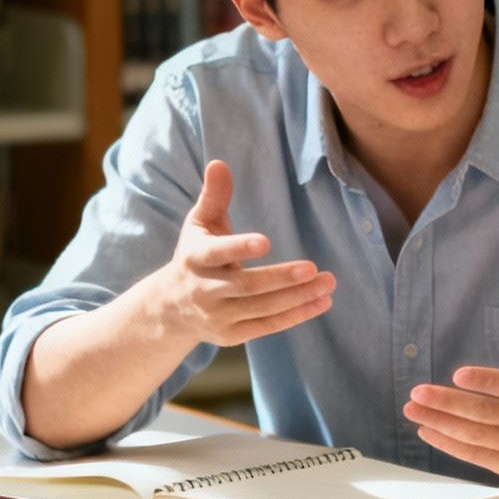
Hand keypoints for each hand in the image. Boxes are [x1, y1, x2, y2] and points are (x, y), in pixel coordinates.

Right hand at [162, 160, 335, 346]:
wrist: (170, 308)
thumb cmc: (194, 256)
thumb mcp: (199, 224)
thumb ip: (213, 196)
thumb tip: (219, 163)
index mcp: (195, 259)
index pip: (217, 254)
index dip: (239, 249)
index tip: (266, 242)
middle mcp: (205, 291)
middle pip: (247, 286)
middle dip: (282, 278)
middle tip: (314, 268)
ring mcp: (218, 316)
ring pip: (262, 308)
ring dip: (298, 297)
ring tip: (328, 283)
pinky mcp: (231, 335)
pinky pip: (267, 326)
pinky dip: (295, 316)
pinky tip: (321, 302)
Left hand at [403, 299, 498, 479]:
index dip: (485, 381)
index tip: (457, 374)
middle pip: (485, 412)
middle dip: (448, 403)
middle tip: (417, 392)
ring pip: (474, 435)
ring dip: (440, 422)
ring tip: (412, 409)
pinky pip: (472, 455)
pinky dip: (447, 443)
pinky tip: (426, 429)